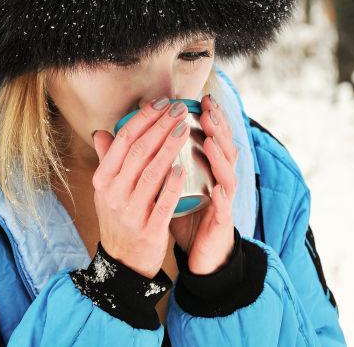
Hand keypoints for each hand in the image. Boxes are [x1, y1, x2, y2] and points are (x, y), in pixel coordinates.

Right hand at [91, 97, 190, 277]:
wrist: (123, 262)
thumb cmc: (119, 218)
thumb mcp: (106, 191)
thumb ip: (107, 160)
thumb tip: (102, 133)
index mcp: (103, 180)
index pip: (122, 141)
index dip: (143, 119)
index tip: (162, 103)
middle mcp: (113, 194)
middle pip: (138, 152)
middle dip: (160, 127)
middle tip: (179, 109)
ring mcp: (130, 212)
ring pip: (151, 173)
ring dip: (169, 148)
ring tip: (184, 129)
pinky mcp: (148, 230)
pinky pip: (162, 203)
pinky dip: (172, 185)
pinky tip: (183, 169)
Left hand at [169, 93, 237, 274]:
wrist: (200, 252)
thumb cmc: (183, 214)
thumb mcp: (166, 185)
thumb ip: (152, 162)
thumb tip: (126, 140)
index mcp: (207, 167)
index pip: (212, 136)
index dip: (209, 118)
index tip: (200, 99)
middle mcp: (219, 178)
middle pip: (225, 147)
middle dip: (218, 127)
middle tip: (208, 110)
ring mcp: (223, 199)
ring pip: (228, 172)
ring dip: (220, 155)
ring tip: (210, 139)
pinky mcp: (222, 220)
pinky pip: (224, 206)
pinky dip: (221, 194)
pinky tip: (216, 187)